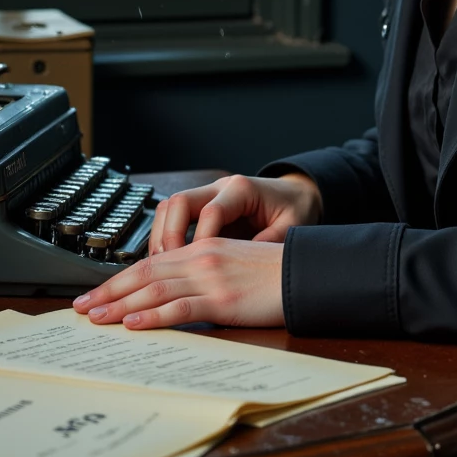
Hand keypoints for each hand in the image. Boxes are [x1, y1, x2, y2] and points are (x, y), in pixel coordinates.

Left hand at [71, 240, 285, 328]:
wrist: (304, 271)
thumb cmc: (273, 273)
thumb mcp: (233, 265)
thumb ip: (203, 276)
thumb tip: (174, 298)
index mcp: (202, 249)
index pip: (150, 264)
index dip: (119, 280)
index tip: (96, 295)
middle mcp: (201, 258)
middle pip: (144, 275)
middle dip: (109, 293)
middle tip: (80, 308)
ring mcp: (210, 278)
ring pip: (155, 290)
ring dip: (121, 306)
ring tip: (96, 318)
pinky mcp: (222, 299)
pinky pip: (180, 307)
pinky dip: (153, 317)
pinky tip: (133, 325)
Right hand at [147, 171, 322, 253]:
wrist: (295, 195)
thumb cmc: (294, 210)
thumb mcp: (291, 227)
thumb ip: (270, 243)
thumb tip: (250, 268)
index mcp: (242, 190)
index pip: (210, 211)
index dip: (201, 240)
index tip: (200, 266)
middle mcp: (220, 188)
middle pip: (179, 202)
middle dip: (170, 236)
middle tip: (171, 266)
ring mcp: (207, 196)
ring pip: (168, 208)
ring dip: (161, 237)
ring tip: (163, 267)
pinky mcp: (201, 209)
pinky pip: (172, 218)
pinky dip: (165, 239)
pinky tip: (168, 264)